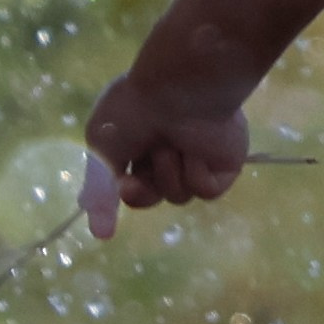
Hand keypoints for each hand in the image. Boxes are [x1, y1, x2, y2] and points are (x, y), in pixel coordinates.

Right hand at [82, 76, 248, 237]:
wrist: (179, 88)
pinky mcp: (224, 165)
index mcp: (140, 143)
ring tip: (172, 142)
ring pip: (178, 195)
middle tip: (137, 178)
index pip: (131, 187)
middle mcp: (168, 151)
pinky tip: (196, 149)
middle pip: (153, 197)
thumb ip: (99, 193)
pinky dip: (196, 172)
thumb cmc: (136, 110)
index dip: (128, 193)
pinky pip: (205, 191)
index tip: (122, 184)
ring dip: (169, 171)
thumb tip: (101, 236)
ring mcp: (197, 158)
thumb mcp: (102, 149)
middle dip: (144, 191)